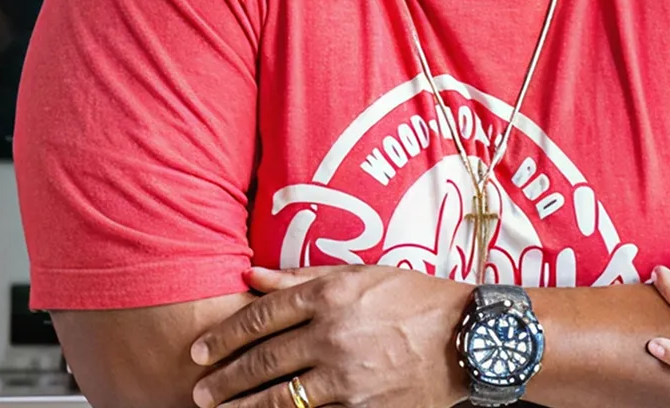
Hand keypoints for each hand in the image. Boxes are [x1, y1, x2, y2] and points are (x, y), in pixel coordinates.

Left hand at [189, 265, 470, 407]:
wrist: (469, 337)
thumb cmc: (416, 299)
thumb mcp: (363, 274)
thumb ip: (302, 278)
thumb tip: (252, 276)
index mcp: (332, 295)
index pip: (261, 316)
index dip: (223, 336)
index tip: (200, 351)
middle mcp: (335, 334)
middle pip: (262, 362)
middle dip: (223, 380)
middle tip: (200, 391)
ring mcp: (348, 376)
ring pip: (278, 399)